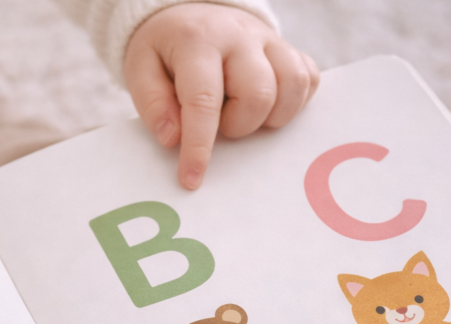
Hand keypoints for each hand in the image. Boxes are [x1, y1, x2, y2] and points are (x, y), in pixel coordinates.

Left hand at [124, 3, 319, 188]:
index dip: (199, 146)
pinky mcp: (289, 48)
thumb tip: (173, 139)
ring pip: (293, 87)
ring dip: (269, 116)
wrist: (192, 13)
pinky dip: (293, 102)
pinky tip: (267, 104)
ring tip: (242, 113)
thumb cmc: (166, 49)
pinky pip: (309, 80)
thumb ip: (153, 103)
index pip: (203, 100)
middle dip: (238, 126)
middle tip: (219, 122)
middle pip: (259, 95)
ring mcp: (270, 40)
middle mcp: (240, 36)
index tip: (191, 179)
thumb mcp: (141, 68)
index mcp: (198, 41)